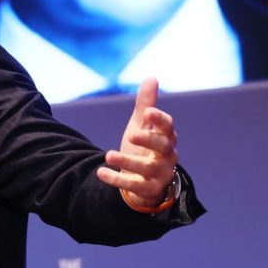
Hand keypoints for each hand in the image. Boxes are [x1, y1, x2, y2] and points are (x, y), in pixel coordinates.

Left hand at [96, 78, 178, 208]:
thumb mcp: (142, 125)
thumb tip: (152, 78)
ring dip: (127, 161)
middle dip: (148, 139)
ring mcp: (159, 174)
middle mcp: (166, 156)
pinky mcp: (148, 189)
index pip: (167, 127)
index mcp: (165, 138)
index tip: (149, 112)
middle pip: (162, 146)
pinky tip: (100, 172)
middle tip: (131, 134)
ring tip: (108, 155)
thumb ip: (146, 105)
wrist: (143, 180)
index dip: (160, 120)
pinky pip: (134, 185)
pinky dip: (117, 179)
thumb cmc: (144, 147)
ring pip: (147, 168)